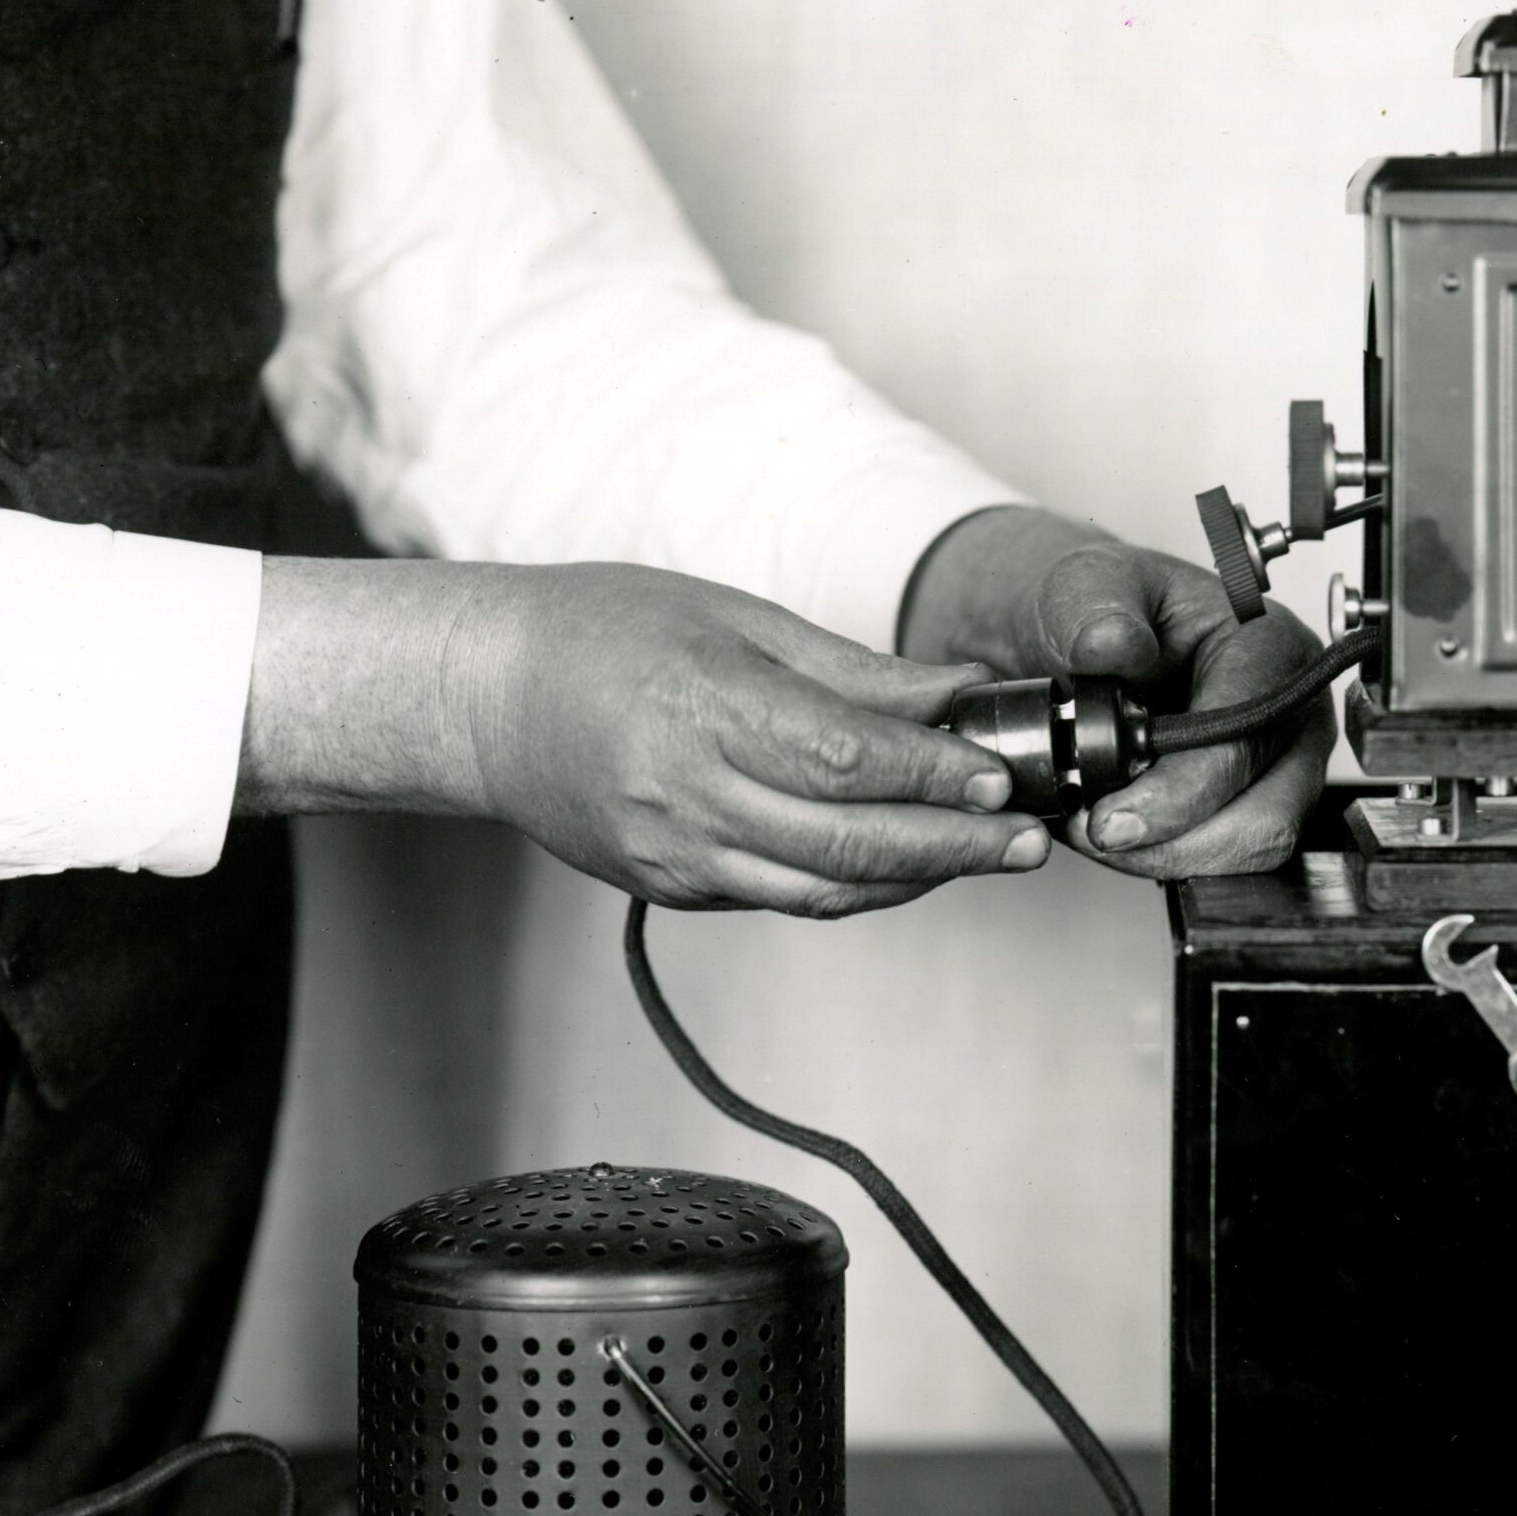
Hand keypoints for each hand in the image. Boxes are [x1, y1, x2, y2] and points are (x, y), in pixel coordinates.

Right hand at [243, 558, 1047, 916]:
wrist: (484, 698)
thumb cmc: (605, 632)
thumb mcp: (732, 618)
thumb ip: (849, 670)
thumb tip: (957, 692)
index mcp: (702, 706)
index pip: (843, 758)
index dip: (933, 774)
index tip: (1003, 772)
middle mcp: (687, 794)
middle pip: (847, 840)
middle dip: (954, 844)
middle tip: (1032, 838)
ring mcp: (678, 853)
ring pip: (826, 888)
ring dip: (922, 877)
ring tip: (997, 854)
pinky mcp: (674, 887)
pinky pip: (788, 898)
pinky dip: (861, 886)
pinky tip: (916, 863)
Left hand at [899, 509, 1330, 878]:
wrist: (1080, 637)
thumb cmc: (1101, 609)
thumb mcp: (1084, 587)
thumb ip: (1093, 613)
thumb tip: (1114, 645)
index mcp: (1270, 646)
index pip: (1246, 740)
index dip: (1179, 793)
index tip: (1111, 818)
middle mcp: (1292, 713)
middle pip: (1267, 816)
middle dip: (1174, 842)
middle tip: (1097, 831)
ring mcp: (1283, 766)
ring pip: (1250, 849)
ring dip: (1167, 855)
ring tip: (1098, 826)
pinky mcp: (1257, 806)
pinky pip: (1227, 859)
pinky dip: (1168, 857)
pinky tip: (1122, 831)